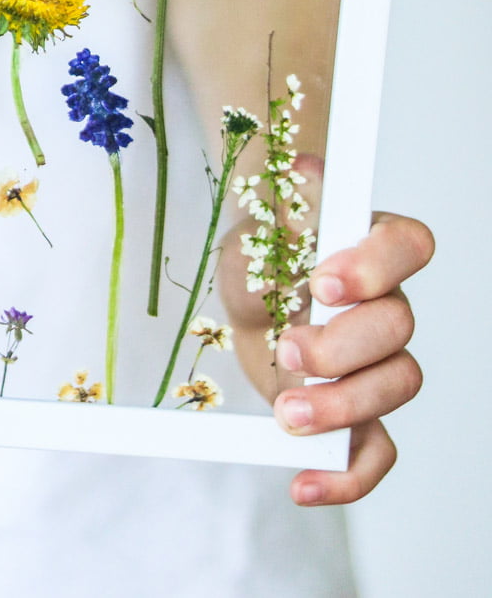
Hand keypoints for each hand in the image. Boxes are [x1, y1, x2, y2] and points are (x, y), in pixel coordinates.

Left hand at [274, 208, 433, 505]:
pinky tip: (304, 484)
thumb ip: (280, 209)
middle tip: (287, 349)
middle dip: (343, 345)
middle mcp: (387, 302)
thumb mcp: (257, 225)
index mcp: (371, 245)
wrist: (248, 302)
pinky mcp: (359, 413)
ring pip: (398, 385)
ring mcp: (378, 361)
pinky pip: (378, 451)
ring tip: (286, 411)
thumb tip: (298, 172)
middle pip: (400, 326)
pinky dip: (347, 476)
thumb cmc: (261, 256)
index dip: (376, 266)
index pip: (408, 245)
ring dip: (343, 405)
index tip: (323, 282)